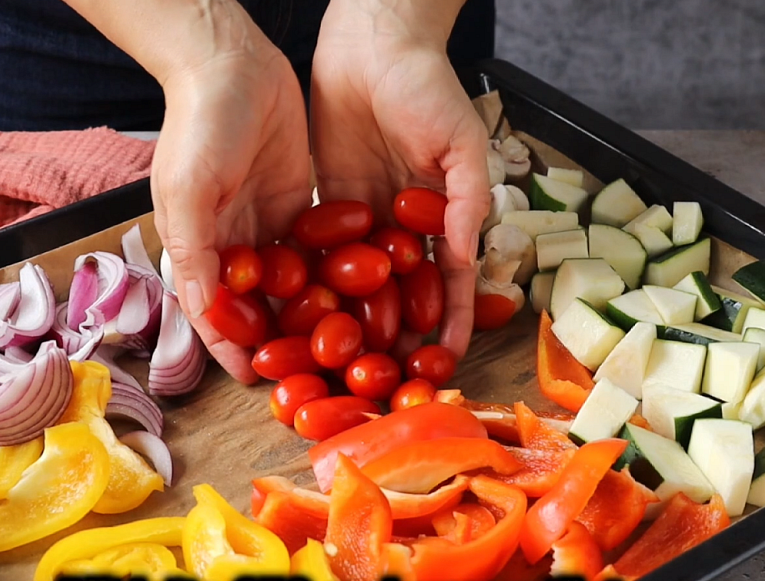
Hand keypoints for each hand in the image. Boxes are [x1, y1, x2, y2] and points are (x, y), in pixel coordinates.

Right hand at [152, 11, 311, 383]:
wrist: (235, 65)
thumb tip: (203, 310)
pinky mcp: (302, 209)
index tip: (252, 379)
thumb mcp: (188, 188)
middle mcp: (232, 246)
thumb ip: (194, 250)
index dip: (229, 346)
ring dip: (314, 315)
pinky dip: (338, 277)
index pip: (213, 312)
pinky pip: (321, 252)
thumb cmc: (200, 124)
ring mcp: (269, 229)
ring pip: (293, 285)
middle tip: (311, 371)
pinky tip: (365, 301)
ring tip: (347, 346)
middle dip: (280, 340)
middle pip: (257, 306)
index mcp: (197, 248)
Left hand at [310, 0, 489, 357]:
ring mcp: (364, 220)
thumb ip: (465, 197)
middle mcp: (403, 227)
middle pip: (402, 294)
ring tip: (336, 364)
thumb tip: (466, 255)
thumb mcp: (460, 140)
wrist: (371, 44)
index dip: (452, 322)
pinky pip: (319, 254)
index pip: (450, 282)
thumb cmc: (427, 86)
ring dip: (351, 323)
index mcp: (442, 217)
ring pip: (358, 284)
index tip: (446, 363)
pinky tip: (298, 318)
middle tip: (386, 380)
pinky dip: (312, 286)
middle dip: (398, 336)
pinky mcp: (325, 206)